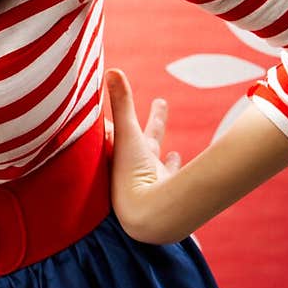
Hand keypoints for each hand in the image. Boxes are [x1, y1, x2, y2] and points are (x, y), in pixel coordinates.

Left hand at [104, 68, 181, 240]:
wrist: (147, 219)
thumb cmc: (130, 176)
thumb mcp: (127, 133)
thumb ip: (121, 102)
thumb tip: (111, 68)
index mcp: (117, 155)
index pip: (114, 131)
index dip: (114, 118)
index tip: (114, 98)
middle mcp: (131, 168)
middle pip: (140, 139)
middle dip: (150, 122)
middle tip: (160, 103)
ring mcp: (150, 179)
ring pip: (156, 157)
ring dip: (160, 146)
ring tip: (169, 144)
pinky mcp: (167, 190)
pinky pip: (170, 175)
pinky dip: (172, 165)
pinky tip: (176, 157)